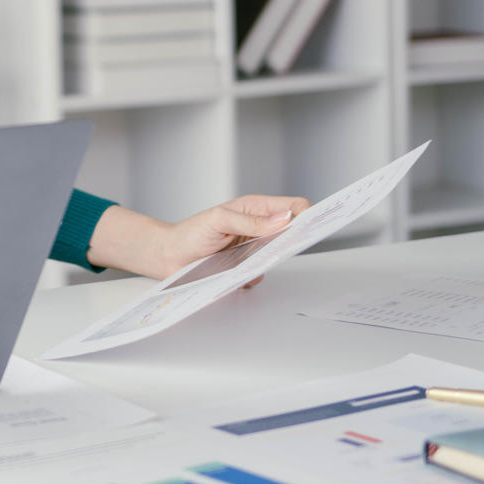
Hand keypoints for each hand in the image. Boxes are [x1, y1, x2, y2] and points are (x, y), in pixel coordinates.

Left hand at [146, 194, 310, 280]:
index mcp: (256, 208)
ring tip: (244, 260)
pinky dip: (252, 276)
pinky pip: (262, 274)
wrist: (169, 257)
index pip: (294, 207)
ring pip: (279, 256)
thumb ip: (251, 221)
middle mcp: (259, 228)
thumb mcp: (220, 220)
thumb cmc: (190, 232)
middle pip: (292, 232)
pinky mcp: (247, 268)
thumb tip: (284, 218)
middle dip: (294, 240)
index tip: (314, 227)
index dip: (307, 215)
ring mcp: (254, 249)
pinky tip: (233, 273)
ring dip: (268, 261)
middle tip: (284, 247)